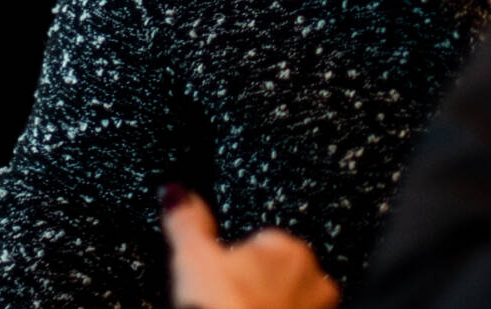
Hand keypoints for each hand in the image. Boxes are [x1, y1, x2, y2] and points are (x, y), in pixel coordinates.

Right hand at [161, 185, 339, 308]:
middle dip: (253, 285)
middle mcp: (315, 281)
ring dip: (266, 305)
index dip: (233, 260)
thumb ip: (186, 221)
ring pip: (286, 301)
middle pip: (275, 274)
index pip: (260, 241)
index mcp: (290, 250)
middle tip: (224, 301)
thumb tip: (175, 193)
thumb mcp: (194, 260)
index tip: (219, 277)